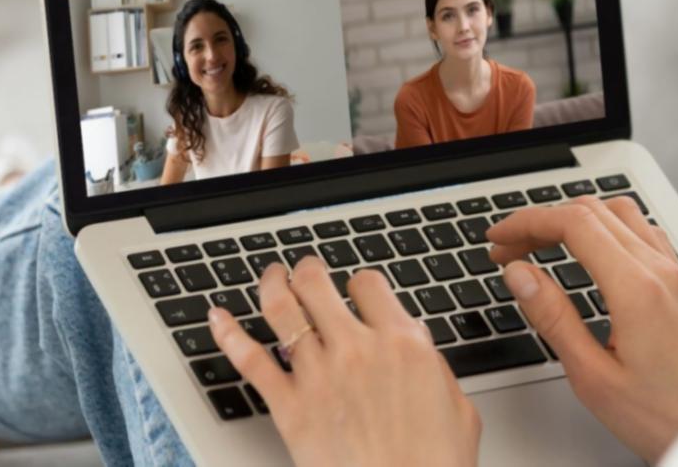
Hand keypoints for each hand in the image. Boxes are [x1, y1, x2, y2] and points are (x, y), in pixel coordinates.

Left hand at [211, 258, 480, 466]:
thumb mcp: (459, 408)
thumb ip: (434, 368)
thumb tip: (419, 352)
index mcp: (403, 344)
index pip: (369, 284)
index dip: (361, 283)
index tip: (357, 290)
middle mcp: (357, 350)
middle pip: (318, 284)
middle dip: (310, 270)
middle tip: (306, 269)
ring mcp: (318, 376)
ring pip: (282, 309)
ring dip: (272, 284)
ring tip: (271, 276)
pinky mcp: (290, 408)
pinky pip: (250, 361)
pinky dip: (229, 334)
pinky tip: (218, 319)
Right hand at [487, 197, 677, 461]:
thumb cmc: (664, 416)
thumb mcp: (593, 376)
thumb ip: (553, 317)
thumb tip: (519, 274)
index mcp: (636, 288)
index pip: (573, 223)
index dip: (527, 222)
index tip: (499, 238)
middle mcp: (659, 271)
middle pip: (592, 211)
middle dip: (542, 221)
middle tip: (510, 248)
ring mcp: (675, 274)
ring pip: (620, 213)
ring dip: (576, 219)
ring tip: (543, 245)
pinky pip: (643, 232)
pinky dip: (607, 228)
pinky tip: (591, 252)